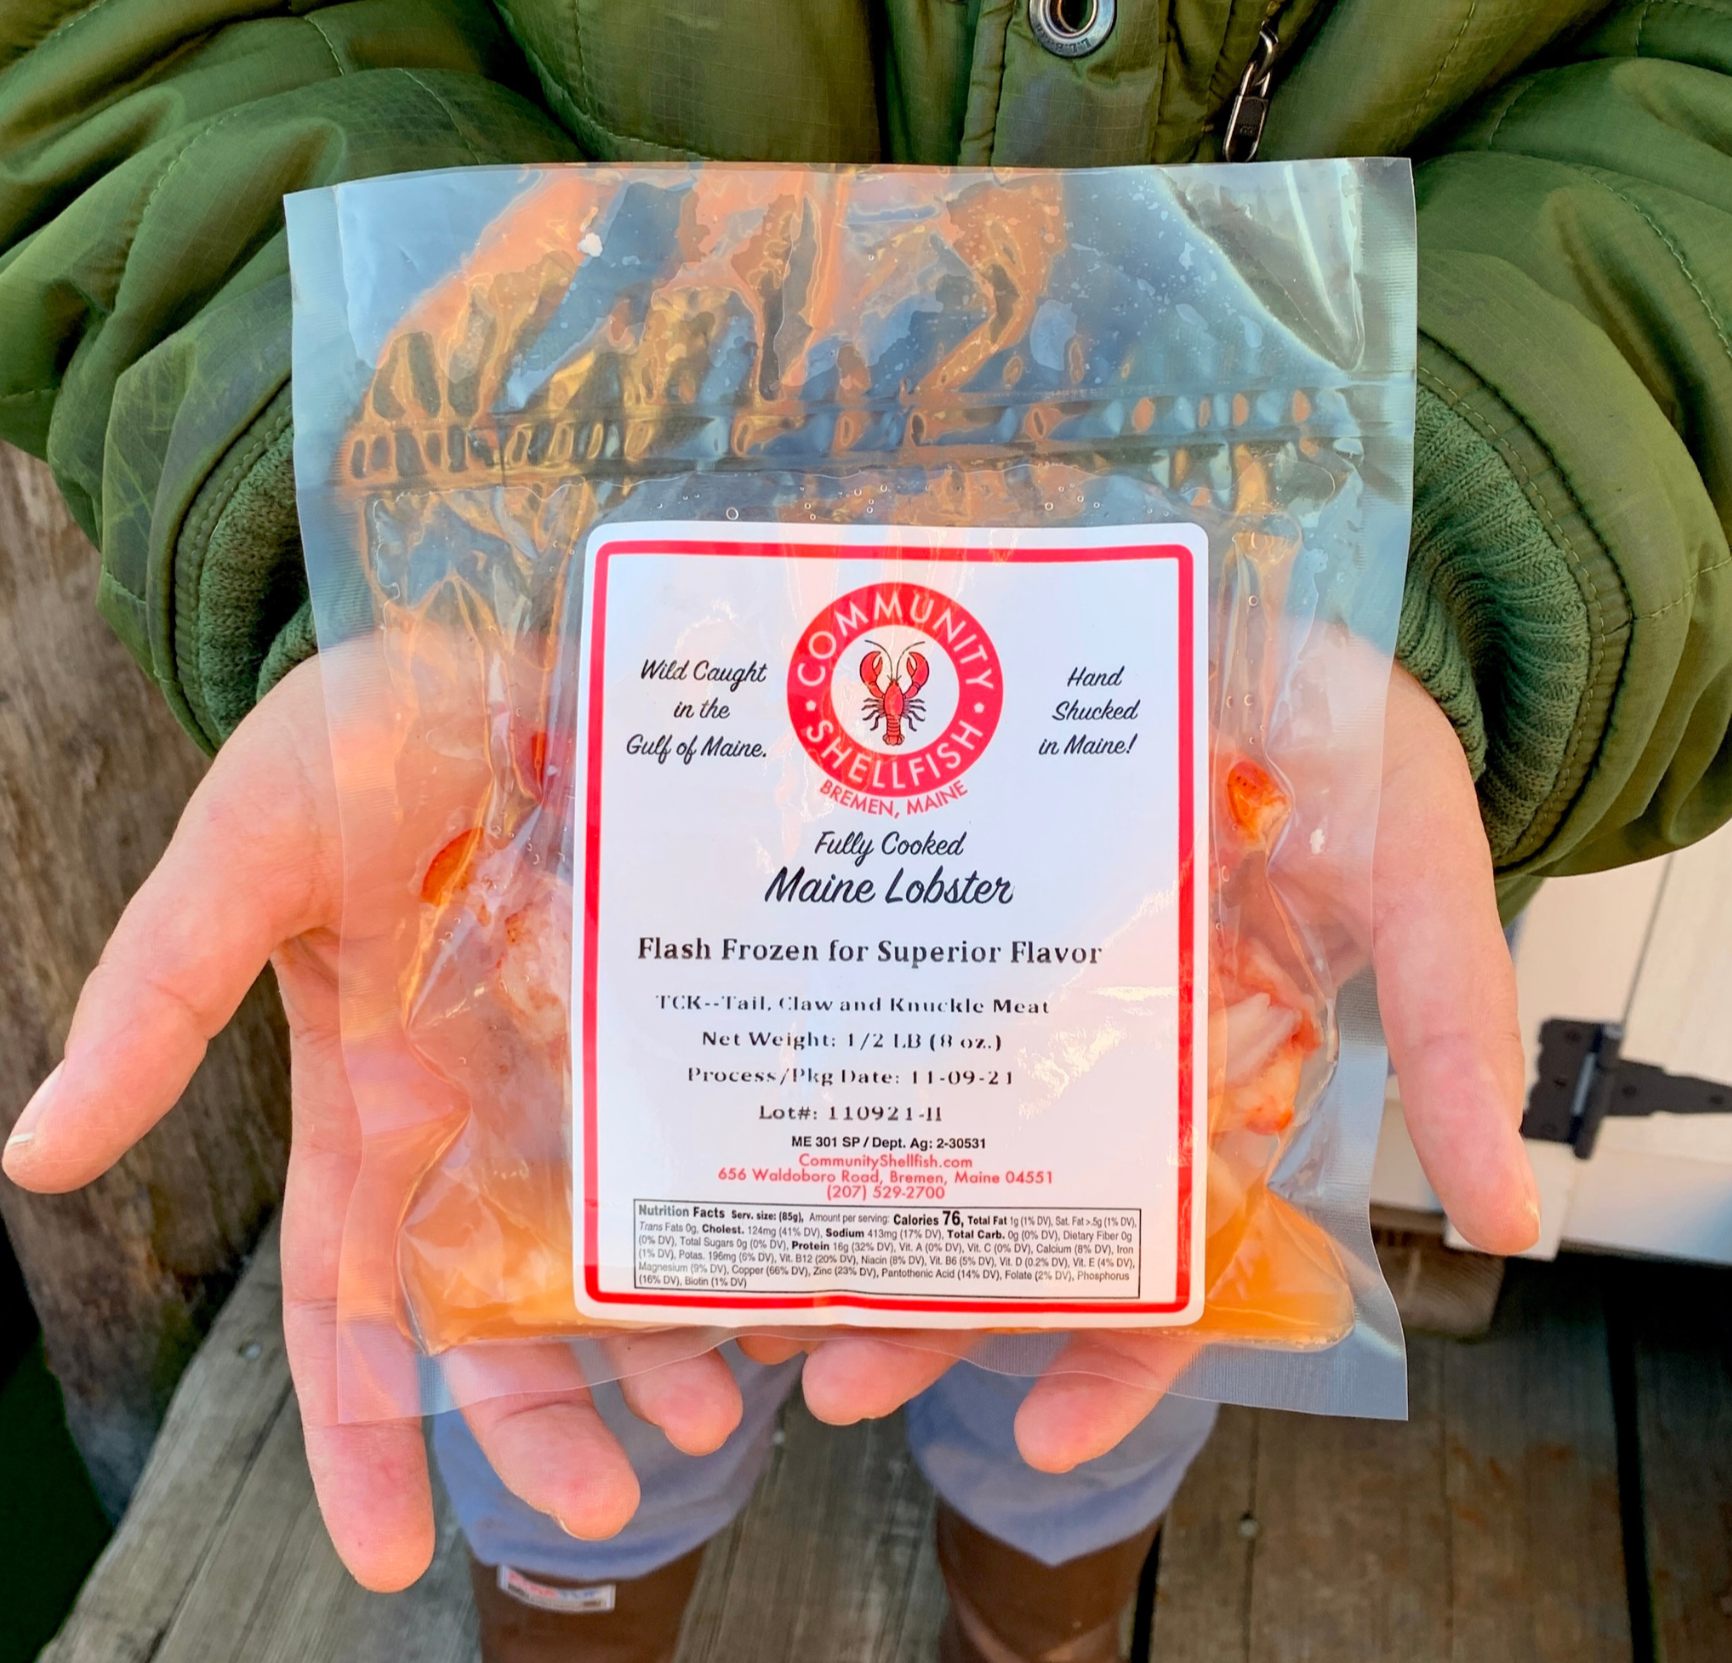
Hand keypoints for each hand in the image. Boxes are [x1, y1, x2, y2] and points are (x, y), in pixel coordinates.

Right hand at [1, 656, 743, 1591]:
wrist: (497, 633)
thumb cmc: (354, 741)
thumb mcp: (240, 860)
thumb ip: (154, 998)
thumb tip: (39, 1156)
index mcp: (360, 1104)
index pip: (346, 1305)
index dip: (357, 1431)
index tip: (381, 1559)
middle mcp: (472, 1113)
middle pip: (492, 1310)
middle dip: (530, 1420)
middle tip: (605, 1506)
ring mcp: (573, 1066)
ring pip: (603, 1248)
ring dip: (645, 1346)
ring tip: (714, 1426)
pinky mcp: (656, 1012)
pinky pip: (687, 1143)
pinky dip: (716, 1217)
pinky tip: (768, 1280)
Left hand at [768, 663, 1537, 1466]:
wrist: (1248, 599)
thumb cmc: (1343, 740)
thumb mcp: (1416, 865)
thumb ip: (1459, 1025)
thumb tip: (1508, 1219)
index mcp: (1218, 1083)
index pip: (1176, 1258)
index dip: (1120, 1360)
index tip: (1042, 1439)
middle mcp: (1102, 1055)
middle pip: (1017, 1219)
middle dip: (931, 1311)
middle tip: (838, 1376)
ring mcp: (1010, 981)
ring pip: (927, 1130)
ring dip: (845, 1216)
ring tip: (754, 1301)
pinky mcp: (937, 902)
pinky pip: (867, 996)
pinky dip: (812, 1059)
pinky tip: (736, 1116)